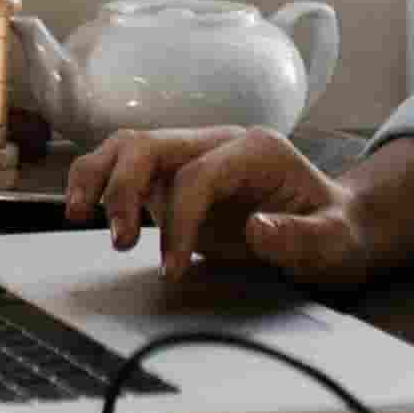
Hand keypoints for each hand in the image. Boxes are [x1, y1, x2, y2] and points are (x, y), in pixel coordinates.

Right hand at [64, 127, 377, 283]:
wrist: (337, 226)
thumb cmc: (336, 232)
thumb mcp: (336, 243)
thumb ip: (302, 238)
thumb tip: (257, 228)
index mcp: (255, 151)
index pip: (198, 174)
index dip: (179, 221)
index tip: (173, 268)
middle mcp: (217, 144)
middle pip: (151, 145)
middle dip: (123, 188)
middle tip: (118, 240)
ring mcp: (193, 158)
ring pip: (129, 147)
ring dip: (98, 177)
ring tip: (76, 214)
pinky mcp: (175, 180)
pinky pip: (126, 170)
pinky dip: (101, 186)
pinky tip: (85, 211)